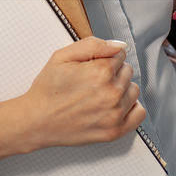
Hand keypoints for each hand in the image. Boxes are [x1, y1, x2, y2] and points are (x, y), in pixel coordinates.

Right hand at [21, 37, 144, 147]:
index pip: (120, 54)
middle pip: (128, 71)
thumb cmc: (47, 90)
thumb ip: (93, 45)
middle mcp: (112, 93)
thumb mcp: (62, 56)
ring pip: (133, 90)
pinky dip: (131, 108)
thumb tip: (119, 45)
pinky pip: (139, 113)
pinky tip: (115, 106)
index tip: (92, 66)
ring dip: (121, 89)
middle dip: (113, 72)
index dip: (105, 57)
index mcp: (101, 72)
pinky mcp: (115, 131)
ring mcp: (115, 113)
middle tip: (93, 81)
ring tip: (100, 94)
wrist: (37, 120)